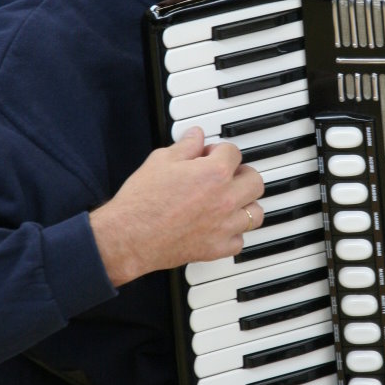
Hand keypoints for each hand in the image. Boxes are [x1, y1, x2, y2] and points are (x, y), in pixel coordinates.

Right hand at [89, 127, 263, 285]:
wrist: (129, 237)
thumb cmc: (143, 200)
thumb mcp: (161, 160)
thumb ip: (185, 146)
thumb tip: (196, 136)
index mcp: (215, 173)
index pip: (234, 152)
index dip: (219, 150)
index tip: (208, 155)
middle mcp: (226, 199)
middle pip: (255, 181)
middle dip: (241, 173)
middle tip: (226, 175)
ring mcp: (224, 226)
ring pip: (255, 213)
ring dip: (245, 204)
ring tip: (229, 200)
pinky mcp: (216, 248)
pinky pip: (240, 241)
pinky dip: (233, 233)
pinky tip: (220, 225)